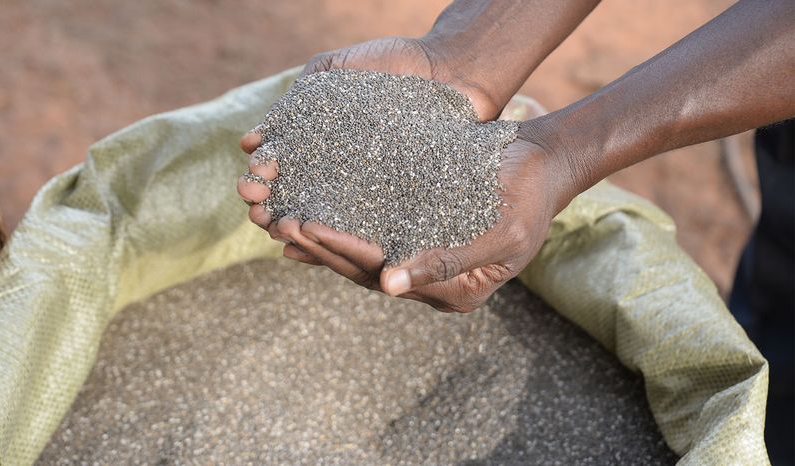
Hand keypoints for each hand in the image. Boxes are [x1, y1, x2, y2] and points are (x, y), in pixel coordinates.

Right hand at [238, 36, 506, 249]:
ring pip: (323, 219)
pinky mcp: (396, 204)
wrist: (449, 70)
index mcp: (317, 144)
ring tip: (279, 231)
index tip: (249, 184)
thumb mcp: (334, 70)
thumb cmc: (392, 65)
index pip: (279, 169)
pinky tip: (316, 243)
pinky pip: (365, 226)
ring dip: (295, 230)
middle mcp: (337, 172)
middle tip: (258, 212)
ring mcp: (366, 190)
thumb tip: (248, 142)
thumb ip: (295, 99)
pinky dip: (338, 239)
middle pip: (294, 199)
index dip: (260, 179)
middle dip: (269, 209)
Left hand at [241, 129, 574, 311]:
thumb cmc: (531, 197)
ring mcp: (423, 257)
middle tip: (283, 224)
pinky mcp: (417, 230)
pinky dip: (342, 225)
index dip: (344, 253)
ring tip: (284, 222)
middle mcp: (433, 281)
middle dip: (322, 248)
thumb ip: (446, 262)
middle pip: (366, 270)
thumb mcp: (500, 234)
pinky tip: (311, 215)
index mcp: (455, 291)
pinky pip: (372, 232)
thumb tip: (390, 287)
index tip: (309, 229)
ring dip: (324, 240)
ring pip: (363, 254)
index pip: (386, 276)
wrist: (543, 163)